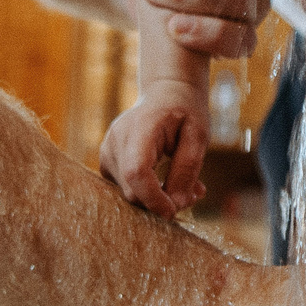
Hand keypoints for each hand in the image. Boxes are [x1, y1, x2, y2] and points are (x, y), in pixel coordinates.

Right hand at [99, 85, 208, 215]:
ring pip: (130, 194)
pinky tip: (167, 181)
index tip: (174, 211)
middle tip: (193, 194)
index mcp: (140, 127)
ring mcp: (107, 152)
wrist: (165, 93)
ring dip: (158, 198)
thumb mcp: (197, 135)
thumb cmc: (184, 111)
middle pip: (132, 189)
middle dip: (162, 201)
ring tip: (186, 185)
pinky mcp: (107, 163)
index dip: (153, 198)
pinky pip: (127, 189)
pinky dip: (148, 192)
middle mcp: (116, 140)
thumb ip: (187, 169)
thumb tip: (176, 205)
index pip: (136, 171)